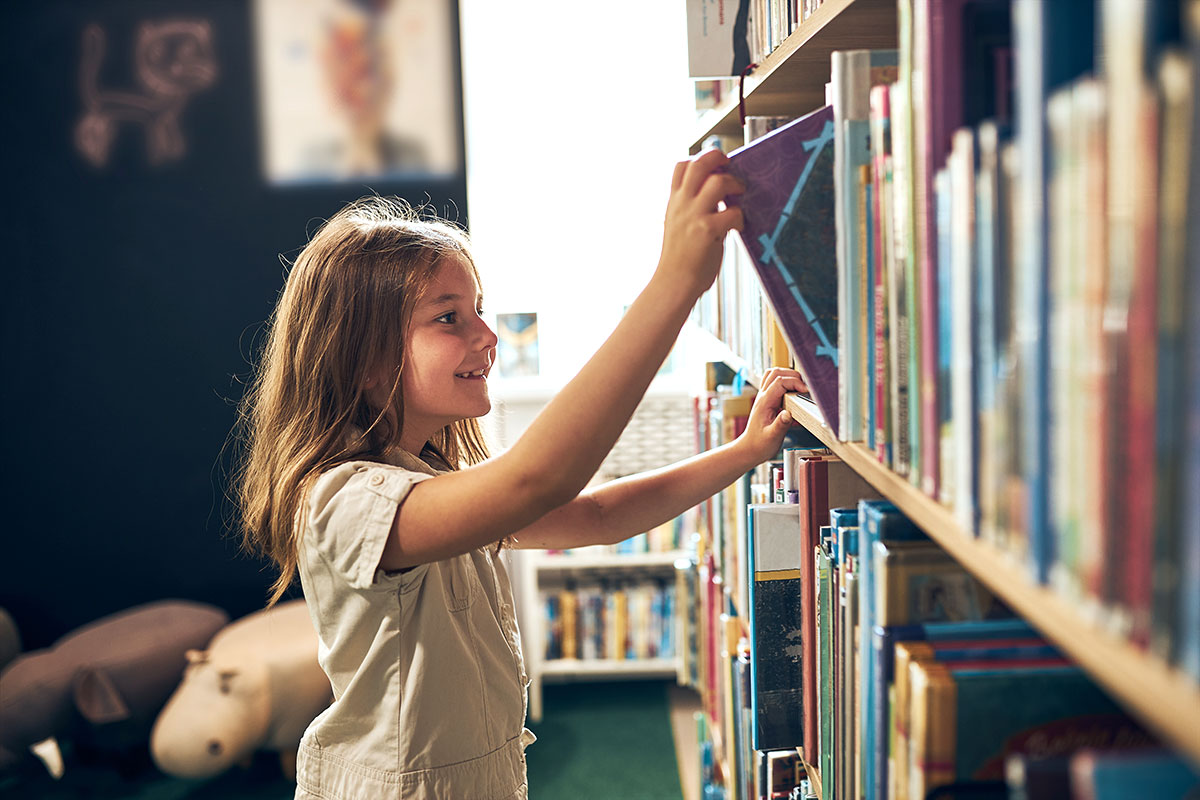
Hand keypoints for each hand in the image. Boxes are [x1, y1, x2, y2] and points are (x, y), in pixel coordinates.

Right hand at [656, 149, 744, 297]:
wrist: (673, 283)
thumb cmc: (681, 258)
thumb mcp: (679, 225)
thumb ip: (694, 207)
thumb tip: (720, 194)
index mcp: (675, 202)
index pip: (681, 166)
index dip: (700, 158)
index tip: (715, 166)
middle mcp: (682, 205)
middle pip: (699, 164)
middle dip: (719, 158)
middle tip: (730, 167)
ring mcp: (694, 217)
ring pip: (718, 182)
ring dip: (734, 185)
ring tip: (739, 196)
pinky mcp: (707, 231)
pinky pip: (732, 213)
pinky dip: (740, 217)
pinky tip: (738, 227)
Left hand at [737, 368, 807, 464]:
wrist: (750, 448)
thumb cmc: (760, 445)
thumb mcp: (772, 437)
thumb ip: (780, 425)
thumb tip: (788, 413)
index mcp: (764, 403)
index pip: (780, 382)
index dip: (795, 383)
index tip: (805, 391)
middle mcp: (763, 396)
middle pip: (776, 372)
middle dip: (792, 375)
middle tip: (804, 387)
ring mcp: (764, 397)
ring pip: (773, 374)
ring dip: (787, 375)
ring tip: (799, 386)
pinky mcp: (767, 400)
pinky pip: (773, 382)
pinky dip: (784, 381)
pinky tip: (792, 392)